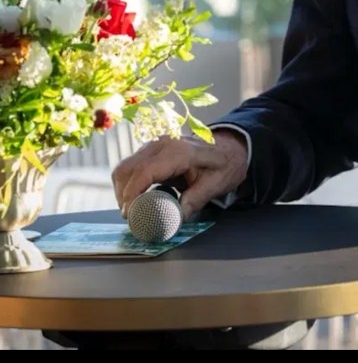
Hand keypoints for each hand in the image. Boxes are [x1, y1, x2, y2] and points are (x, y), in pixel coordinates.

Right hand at [112, 128, 248, 220]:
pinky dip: (128, 183)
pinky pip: (130, 166)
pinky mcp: (151, 150)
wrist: (229, 148)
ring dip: (123, 190)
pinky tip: (138, 198)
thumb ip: (195, 200)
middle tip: (132, 217)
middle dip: (123, 196)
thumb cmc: (224, 164)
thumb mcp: (215, 184)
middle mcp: (161, 144)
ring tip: (133, 210)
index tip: (130, 215)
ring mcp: (154, 145)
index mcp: (178, 151)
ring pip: (124, 167)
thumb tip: (174, 218)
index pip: (144, 172)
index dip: (132, 195)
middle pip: (127, 169)